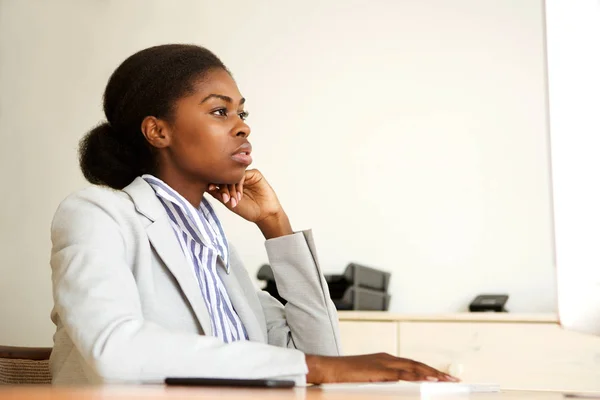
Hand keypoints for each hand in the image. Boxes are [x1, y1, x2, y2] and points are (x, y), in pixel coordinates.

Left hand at [207, 169, 292, 238]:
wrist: (264, 214)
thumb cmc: (248, 210)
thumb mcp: (228, 203)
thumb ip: (217, 194)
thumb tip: (204, 186)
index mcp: (231, 184)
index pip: (220, 179)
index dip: (214, 182)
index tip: (210, 188)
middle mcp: (238, 178)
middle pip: (226, 176)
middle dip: (223, 187)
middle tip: (225, 198)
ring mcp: (246, 175)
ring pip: (234, 175)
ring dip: (231, 188)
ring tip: (233, 200)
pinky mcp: (255, 174)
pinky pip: (243, 174)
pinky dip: (239, 184)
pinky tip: (240, 195)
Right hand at [305, 353, 458, 383]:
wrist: (328, 369)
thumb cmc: (343, 377)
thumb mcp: (368, 380)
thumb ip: (383, 382)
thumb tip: (397, 388)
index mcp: (385, 360)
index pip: (412, 365)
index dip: (428, 371)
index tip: (443, 378)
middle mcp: (387, 358)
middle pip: (417, 365)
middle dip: (436, 373)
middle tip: (454, 380)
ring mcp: (383, 363)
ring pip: (414, 368)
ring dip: (432, 374)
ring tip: (448, 381)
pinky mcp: (379, 370)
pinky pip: (403, 374)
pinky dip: (418, 377)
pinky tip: (429, 381)